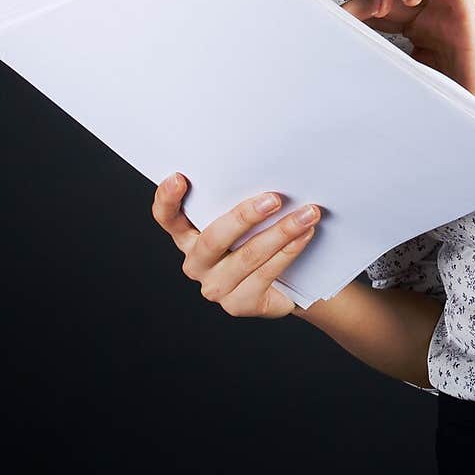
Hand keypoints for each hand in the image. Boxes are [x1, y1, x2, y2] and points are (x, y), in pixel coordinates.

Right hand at [151, 175, 319, 318]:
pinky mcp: (239, 304)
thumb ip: (241, 199)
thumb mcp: (247, 218)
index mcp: (189, 236)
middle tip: (274, 198)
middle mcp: (196, 263)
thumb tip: (268, 169)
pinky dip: (289, 251)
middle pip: (213, 238)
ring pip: (247, 256)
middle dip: (244, 216)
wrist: (290, 280)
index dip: (167, 199)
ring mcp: (216, 287)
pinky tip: (305, 235)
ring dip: (281, 232)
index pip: (168, 218)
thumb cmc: (263, 237)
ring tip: (307, 214)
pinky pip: (266, 274)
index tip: (179, 177)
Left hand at [340, 0, 474, 115]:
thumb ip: (384, 54)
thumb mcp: (402, 69)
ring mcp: (452, 10)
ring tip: (383, 8)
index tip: (337, 19)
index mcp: (417, 25)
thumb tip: (350, 47)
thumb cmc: (441, 96)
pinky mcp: (469, 13)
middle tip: (356, 15)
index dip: (360, 6)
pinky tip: (410, 3)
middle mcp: (434, 12)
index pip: (385, 2)